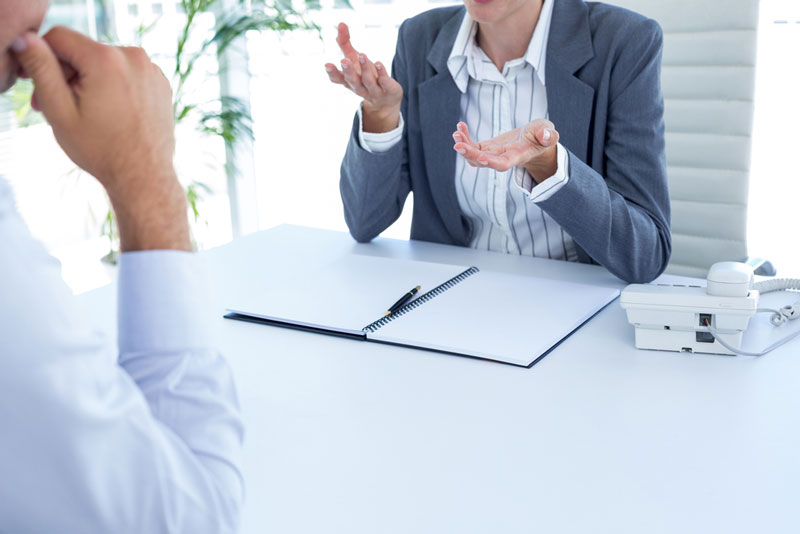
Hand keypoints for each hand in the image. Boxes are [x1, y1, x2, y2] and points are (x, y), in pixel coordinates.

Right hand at [12, 27, 189, 251]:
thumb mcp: (60, 110)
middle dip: (65, 75)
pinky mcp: (160, 83)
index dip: (41, 56)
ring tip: (84, 113)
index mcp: (106, 59)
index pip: (59, 37)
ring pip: (105, 63)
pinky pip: (127, 74)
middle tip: (53, 107)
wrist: (143, 176)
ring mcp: (150, 69)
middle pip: (83, 51)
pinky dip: (113, 86)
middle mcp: (133, 56)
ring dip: (89, 81)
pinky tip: (109, 113)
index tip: (34, 83)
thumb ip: (41, 69)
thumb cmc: (101, 150)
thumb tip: (24, 39)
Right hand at [324, 23, 401, 132]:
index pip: (338, 79)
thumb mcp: (354, 59)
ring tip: (362, 55)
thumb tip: (341, 23)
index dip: (333, 73)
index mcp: (349, 81)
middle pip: (352, 81)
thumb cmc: (366, 76)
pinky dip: (382, 73)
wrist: (386, 100)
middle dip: (348, 71)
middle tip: (343, 61)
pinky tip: (379, 63)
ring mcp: (374, 91)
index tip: (327, 65)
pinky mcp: (388, 90)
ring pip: (368, 81)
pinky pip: (384, 82)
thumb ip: (345, 43)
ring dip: (365, 69)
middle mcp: (360, 87)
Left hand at [452, 119, 559, 182]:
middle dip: (470, 153)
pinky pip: (472, 145)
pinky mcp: (487, 147)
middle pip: (483, 161)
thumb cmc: (542, 136)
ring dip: (463, 146)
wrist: (535, 141)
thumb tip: (547, 135)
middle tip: (458, 144)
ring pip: (473, 156)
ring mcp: (492, 154)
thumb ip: (549, 135)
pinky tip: (460, 126)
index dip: (491, 162)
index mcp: (517, 156)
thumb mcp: (548, 133)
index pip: (502, 163)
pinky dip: (465, 137)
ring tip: (457, 133)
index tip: (480, 157)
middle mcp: (502, 158)